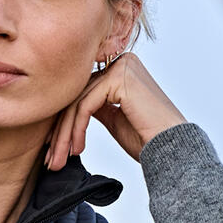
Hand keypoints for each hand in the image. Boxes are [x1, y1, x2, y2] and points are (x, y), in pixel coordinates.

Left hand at [43, 53, 187, 170]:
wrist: (171, 147)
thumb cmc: (147, 138)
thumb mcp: (114, 119)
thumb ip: (96, 107)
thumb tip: (73, 108)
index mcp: (120, 69)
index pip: (82, 94)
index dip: (64, 123)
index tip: (53, 150)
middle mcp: (121, 62)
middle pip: (77, 97)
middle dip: (61, 132)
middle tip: (51, 160)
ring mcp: (121, 67)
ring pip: (78, 102)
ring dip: (65, 135)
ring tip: (59, 160)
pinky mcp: (119, 78)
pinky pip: (86, 105)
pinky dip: (77, 129)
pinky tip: (77, 149)